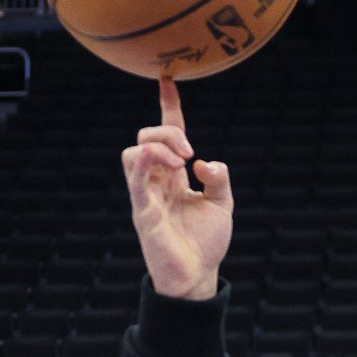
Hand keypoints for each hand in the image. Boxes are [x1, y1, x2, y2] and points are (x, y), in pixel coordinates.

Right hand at [122, 76, 233, 300]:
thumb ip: (219, 178)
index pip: (167, 133)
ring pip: (133, 153)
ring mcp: (146, 195)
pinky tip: (161, 160)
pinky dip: (144, 163)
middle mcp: (156, 181)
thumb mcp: (223, 203)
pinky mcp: (142, 212)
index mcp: (174, 176)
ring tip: (181, 162)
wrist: (197, 275)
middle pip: (146, 137)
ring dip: (157, 147)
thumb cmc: (206, 242)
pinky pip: (134, 181)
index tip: (168, 80)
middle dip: (168, 132)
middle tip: (191, 153)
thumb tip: (204, 161)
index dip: (168, 107)